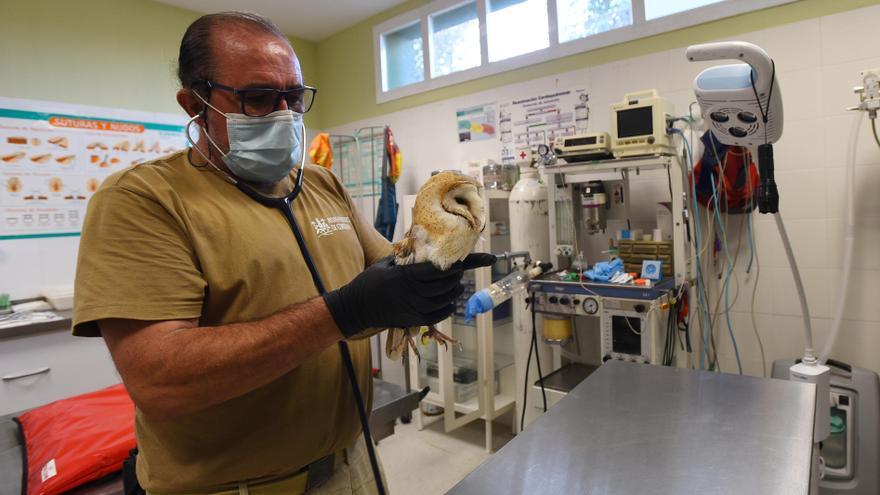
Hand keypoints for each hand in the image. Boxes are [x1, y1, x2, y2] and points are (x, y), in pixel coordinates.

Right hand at [323, 253, 495, 337]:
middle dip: (457, 275)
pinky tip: (449, 301)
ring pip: (446, 298)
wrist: (356, 306)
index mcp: (407, 274)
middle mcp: (412, 291)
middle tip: (460, 269)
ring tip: (454, 284)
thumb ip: (407, 254)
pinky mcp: (413, 319)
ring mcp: (414, 307)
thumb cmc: (371, 280)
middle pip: (447, 283)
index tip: (488, 257)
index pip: (442, 268)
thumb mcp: (387, 262)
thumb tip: (424, 240)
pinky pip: (440, 314)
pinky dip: (448, 307)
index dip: (465, 263)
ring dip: (454, 290)